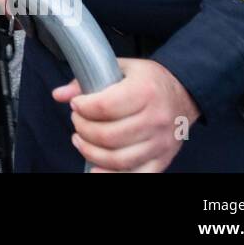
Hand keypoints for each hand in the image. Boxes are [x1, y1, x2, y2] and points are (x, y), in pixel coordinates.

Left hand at [54, 58, 199, 172]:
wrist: (183, 94)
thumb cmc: (149, 80)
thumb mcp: (120, 68)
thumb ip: (88, 78)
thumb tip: (60, 94)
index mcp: (145, 92)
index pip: (104, 107)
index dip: (82, 108)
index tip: (76, 104)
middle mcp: (155, 119)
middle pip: (108, 136)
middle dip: (83, 129)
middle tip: (77, 121)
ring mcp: (160, 143)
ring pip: (118, 159)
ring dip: (90, 152)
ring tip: (81, 140)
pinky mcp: (163, 160)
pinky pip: (136, 176)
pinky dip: (111, 176)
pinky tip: (95, 169)